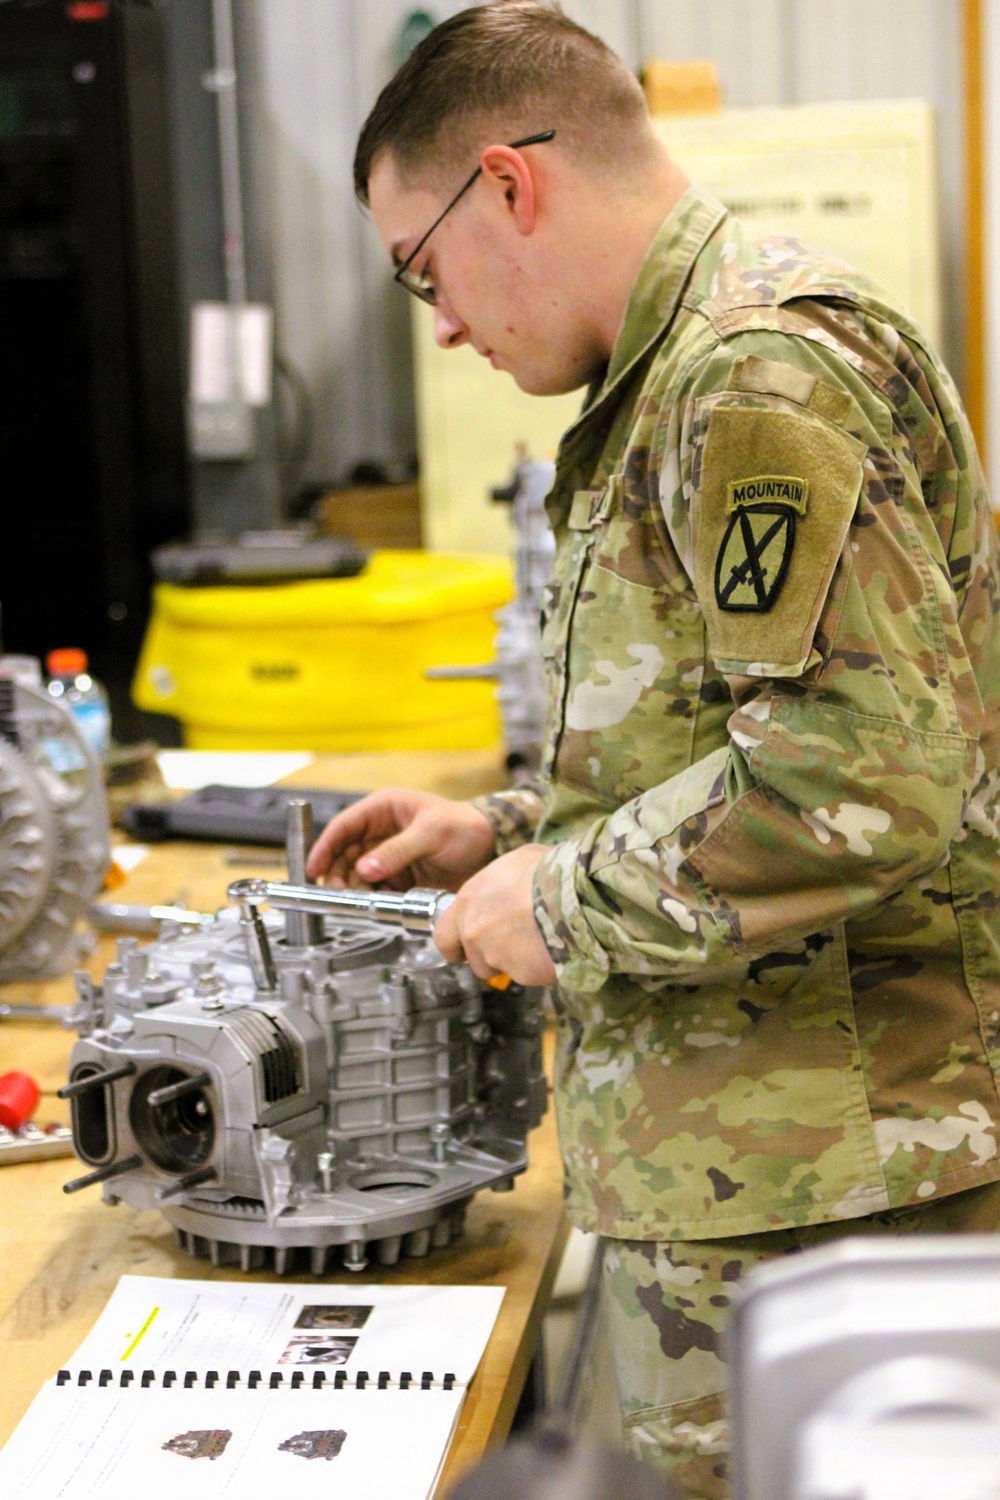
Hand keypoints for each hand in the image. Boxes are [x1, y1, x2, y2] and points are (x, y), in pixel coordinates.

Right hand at [305, 787, 495, 891]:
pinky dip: (372, 899)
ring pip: (358, 875)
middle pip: (346, 855)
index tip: (314, 869)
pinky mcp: (399, 877)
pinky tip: (376, 905)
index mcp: (384, 809)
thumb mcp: (431, 833)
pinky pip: (376, 890)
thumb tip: (366, 868)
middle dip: (339, 874)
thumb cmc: (465, 827)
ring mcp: (389, 856)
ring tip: (359, 901)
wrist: (492, 848)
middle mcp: (381, 832)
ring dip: (355, 889)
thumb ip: (398, 851)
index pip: (344, 826)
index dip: (325, 847)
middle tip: (339, 893)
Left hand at [432, 844, 556, 985]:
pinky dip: (537, 967)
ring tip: (537, 943)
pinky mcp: (520, 974)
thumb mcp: (517, 861)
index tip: (466, 946)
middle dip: (485, 958)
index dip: (455, 943)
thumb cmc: (546, 869)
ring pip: (498, 969)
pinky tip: (554, 949)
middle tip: (508, 948)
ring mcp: (494, 955)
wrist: (574, 894)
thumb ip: (501, 883)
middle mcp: (473, 931)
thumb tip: (510, 887)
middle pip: (471, 958)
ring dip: (512, 963)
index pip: (443, 935)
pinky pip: (526, 975)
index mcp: (468, 901)